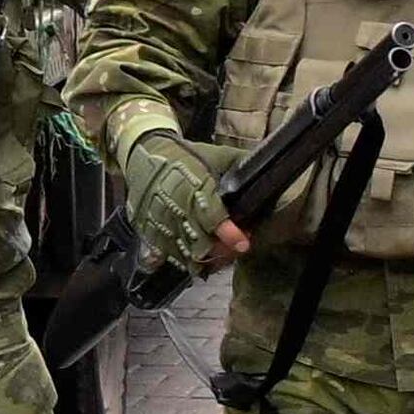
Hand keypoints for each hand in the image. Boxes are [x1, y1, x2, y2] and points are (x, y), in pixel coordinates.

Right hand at [124, 130, 243, 277]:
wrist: (144, 155)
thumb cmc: (186, 156)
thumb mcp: (217, 155)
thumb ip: (241, 167)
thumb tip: (270, 174)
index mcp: (194, 187)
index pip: (212, 216)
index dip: (229, 233)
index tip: (243, 243)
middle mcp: (175, 207)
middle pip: (200, 241)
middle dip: (221, 249)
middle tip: (234, 248)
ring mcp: (159, 222)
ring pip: (184, 252)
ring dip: (204, 257)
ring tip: (217, 254)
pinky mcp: (148, 230)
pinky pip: (167, 253)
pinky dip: (183, 258)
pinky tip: (195, 257)